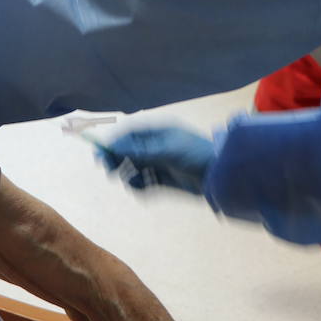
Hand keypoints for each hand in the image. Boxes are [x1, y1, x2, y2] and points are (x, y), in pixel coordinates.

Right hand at [96, 126, 214, 194]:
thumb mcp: (167, 151)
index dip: (113, 143)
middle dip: (117, 161)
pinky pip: (141, 182)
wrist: (220, 177)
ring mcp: (157, 163)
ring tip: (138, 182)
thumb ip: (139, 150)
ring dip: (129, 176)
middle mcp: (154, 146)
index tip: (101, 155)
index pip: (128, 134)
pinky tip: (144, 189)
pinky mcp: (161, 179)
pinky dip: (139, 186)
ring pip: (131, 168)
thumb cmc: (197, 155)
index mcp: (157, 132)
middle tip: (112, 172)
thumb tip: (114, 147)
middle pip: (126, 152)